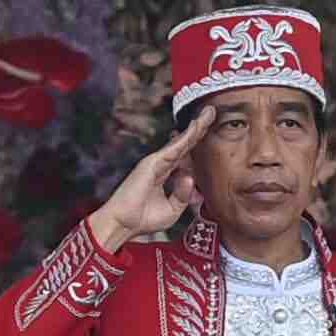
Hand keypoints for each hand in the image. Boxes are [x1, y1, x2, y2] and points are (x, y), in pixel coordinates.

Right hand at [88, 111, 214, 254]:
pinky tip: (197, 126)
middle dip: (199, 127)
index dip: (197, 142)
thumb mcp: (172, 210)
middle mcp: (161, 164)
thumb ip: (183, 194)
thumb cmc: (143, 219)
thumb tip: (190, 177)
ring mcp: (156, 162)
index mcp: (166, 174)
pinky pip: (174, 148)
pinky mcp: (152, 163)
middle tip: (212, 111)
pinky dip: (186, 137)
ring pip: (181, 142)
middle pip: (184, 143)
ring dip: (195, 127)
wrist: (124, 224)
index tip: (209, 129)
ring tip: (209, 113)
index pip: (185, 155)